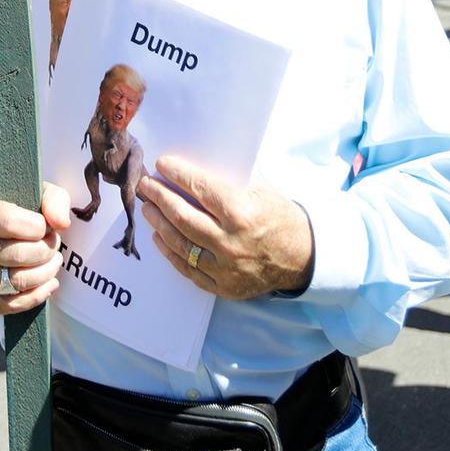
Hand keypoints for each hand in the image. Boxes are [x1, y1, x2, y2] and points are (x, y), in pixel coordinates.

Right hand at [0, 182, 70, 314]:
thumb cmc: (22, 213)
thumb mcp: (39, 196)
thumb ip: (54, 200)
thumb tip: (61, 223)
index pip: (9, 222)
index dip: (38, 227)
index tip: (46, 226)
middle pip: (17, 255)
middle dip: (46, 251)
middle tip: (53, 243)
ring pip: (17, 281)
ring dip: (46, 272)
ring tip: (53, 260)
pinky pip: (10, 305)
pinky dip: (37, 295)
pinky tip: (50, 282)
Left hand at [138, 157, 313, 299]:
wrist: (303, 258)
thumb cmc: (281, 217)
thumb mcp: (262, 189)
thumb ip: (231, 179)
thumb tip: (196, 166)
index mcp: (241, 212)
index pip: (199, 188)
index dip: (177, 174)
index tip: (162, 163)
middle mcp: (230, 241)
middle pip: (182, 216)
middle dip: (159, 196)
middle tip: (146, 185)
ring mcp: (225, 268)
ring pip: (180, 244)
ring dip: (159, 224)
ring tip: (148, 209)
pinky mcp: (223, 286)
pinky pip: (188, 270)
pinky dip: (170, 252)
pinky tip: (159, 237)